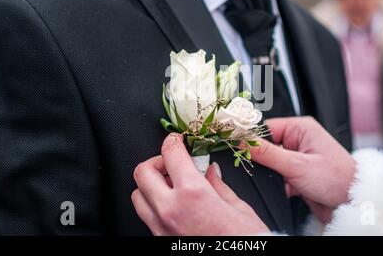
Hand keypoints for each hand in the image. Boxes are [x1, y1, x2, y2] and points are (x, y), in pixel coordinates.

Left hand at [131, 133, 268, 235]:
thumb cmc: (245, 241)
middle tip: (172, 163)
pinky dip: (153, 204)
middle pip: (143, 172)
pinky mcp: (161, 240)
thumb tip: (210, 171)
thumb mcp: (238, 208)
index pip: (170, 154)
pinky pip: (146, 216)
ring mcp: (162, 227)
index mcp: (193, 193)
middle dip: (156, 161)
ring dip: (150, 184)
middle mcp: (171, 209)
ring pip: (137, 195)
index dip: (172, 141)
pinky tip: (173, 204)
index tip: (176, 140)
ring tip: (170, 184)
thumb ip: (219, 185)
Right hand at [251, 117, 355, 222]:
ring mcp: (298, 156)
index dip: (252, 138)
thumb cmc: (337, 179)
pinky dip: (278, 182)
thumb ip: (267, 153)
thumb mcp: (297, 165)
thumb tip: (243, 142)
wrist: (352, 204)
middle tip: (259, 167)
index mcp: (301, 128)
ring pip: (271, 161)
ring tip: (280, 178)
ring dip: (271, 172)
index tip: (238, 147)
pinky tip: (286, 188)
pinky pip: (278, 173)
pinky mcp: (298, 172)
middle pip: (267, 144)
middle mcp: (299, 139)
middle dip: (262, 159)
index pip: (266, 127)